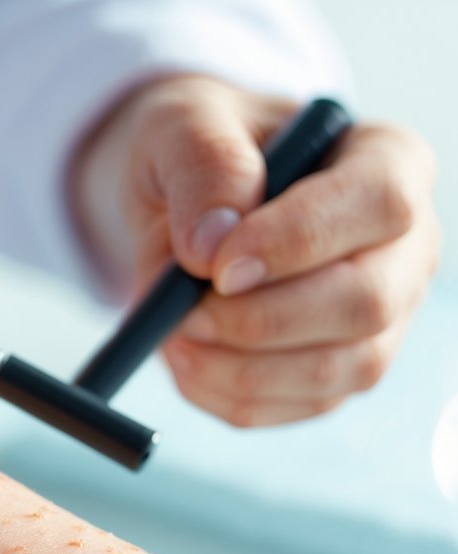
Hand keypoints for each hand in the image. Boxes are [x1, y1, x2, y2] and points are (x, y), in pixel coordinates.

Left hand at [74, 76, 439, 426]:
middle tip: (180, 313)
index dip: (298, 241)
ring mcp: (381, 319)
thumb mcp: (186, 125)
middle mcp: (404, 247)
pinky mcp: (339, 373)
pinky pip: (295, 407)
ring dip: (238, 369)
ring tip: (170, 335)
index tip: (216, 266)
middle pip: (366, 304)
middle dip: (260, 321)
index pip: (379, 204)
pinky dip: (228, 396)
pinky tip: (184, 361)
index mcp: (388, 162)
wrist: (188, 198)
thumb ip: (202, 166)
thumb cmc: (200, 149)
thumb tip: (208, 248)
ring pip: (336, 372)